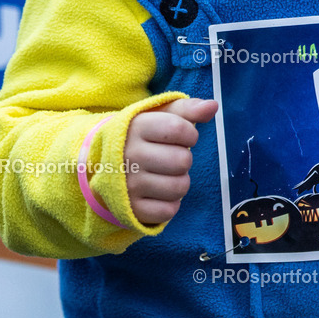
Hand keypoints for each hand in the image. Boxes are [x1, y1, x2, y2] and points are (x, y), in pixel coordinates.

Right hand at [124, 97, 217, 225]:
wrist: (105, 162)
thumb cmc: (144, 135)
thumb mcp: (160, 115)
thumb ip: (188, 108)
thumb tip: (213, 106)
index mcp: (137, 127)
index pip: (179, 129)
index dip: (190, 134)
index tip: (183, 136)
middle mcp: (130, 156)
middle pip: (182, 161)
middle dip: (184, 159)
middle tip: (171, 157)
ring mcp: (129, 184)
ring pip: (179, 188)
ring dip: (180, 181)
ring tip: (167, 174)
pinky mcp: (131, 209)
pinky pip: (168, 211)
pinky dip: (170, 203)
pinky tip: (160, 192)